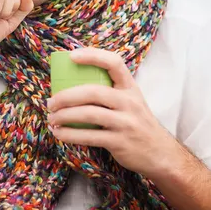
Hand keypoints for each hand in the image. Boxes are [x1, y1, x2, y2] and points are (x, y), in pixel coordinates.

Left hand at [47, 47, 182, 178]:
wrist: (160, 153)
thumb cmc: (136, 122)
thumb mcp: (130, 101)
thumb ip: (110, 90)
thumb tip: (72, 82)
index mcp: (130, 87)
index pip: (114, 62)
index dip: (92, 56)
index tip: (71, 56)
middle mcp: (129, 102)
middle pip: (93, 91)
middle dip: (66, 96)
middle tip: (50, 102)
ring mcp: (125, 122)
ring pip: (88, 114)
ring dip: (64, 116)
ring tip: (51, 118)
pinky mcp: (119, 142)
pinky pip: (89, 136)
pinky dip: (69, 134)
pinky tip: (59, 133)